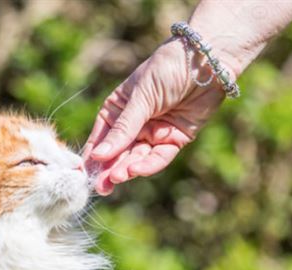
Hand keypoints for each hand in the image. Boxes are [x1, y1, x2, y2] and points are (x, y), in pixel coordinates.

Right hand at [83, 39, 225, 194]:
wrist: (206, 60)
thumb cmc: (166, 68)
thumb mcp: (140, 97)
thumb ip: (123, 129)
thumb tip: (98, 155)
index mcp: (116, 110)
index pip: (101, 138)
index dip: (94, 156)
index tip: (86, 173)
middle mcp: (133, 125)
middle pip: (118, 153)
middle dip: (109, 169)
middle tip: (102, 186)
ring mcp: (154, 133)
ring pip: (137, 157)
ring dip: (127, 168)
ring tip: (117, 178)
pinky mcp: (175, 139)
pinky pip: (160, 157)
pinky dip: (149, 164)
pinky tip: (137, 169)